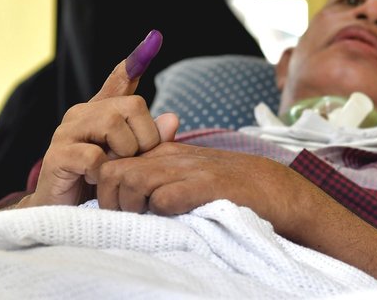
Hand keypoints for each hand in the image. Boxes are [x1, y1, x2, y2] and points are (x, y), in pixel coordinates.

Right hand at [22, 30, 178, 206]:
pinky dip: (103, 169)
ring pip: (113, 125)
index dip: (136, 60)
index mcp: (102, 111)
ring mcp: (67, 132)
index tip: (155, 37)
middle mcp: (83, 113)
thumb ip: (152, 139)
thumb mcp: (132, 160)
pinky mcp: (57, 156)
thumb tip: (173, 118)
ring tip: (116, 169)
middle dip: (144, 138)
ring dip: (125, 153)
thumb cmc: (101, 181)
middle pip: (131, 106)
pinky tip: (97, 178)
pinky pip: (93, 154)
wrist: (64, 213)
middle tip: (135, 161)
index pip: (120, 80)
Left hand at [94, 142, 323, 238]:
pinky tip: (175, 218)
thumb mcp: (187, 174)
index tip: (117, 212)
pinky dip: (162, 211)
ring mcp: (188, 170)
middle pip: (112, 172)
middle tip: (128, 221)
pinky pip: (164, 198)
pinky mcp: (205, 186)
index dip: (106, 191)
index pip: (111, 163)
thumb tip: (124, 197)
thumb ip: (158, 177)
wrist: (271, 188)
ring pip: (132, 181)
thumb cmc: (226, 188)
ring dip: (133, 207)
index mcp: (163, 153)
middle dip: (110, 201)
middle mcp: (170, 157)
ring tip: (149, 222)